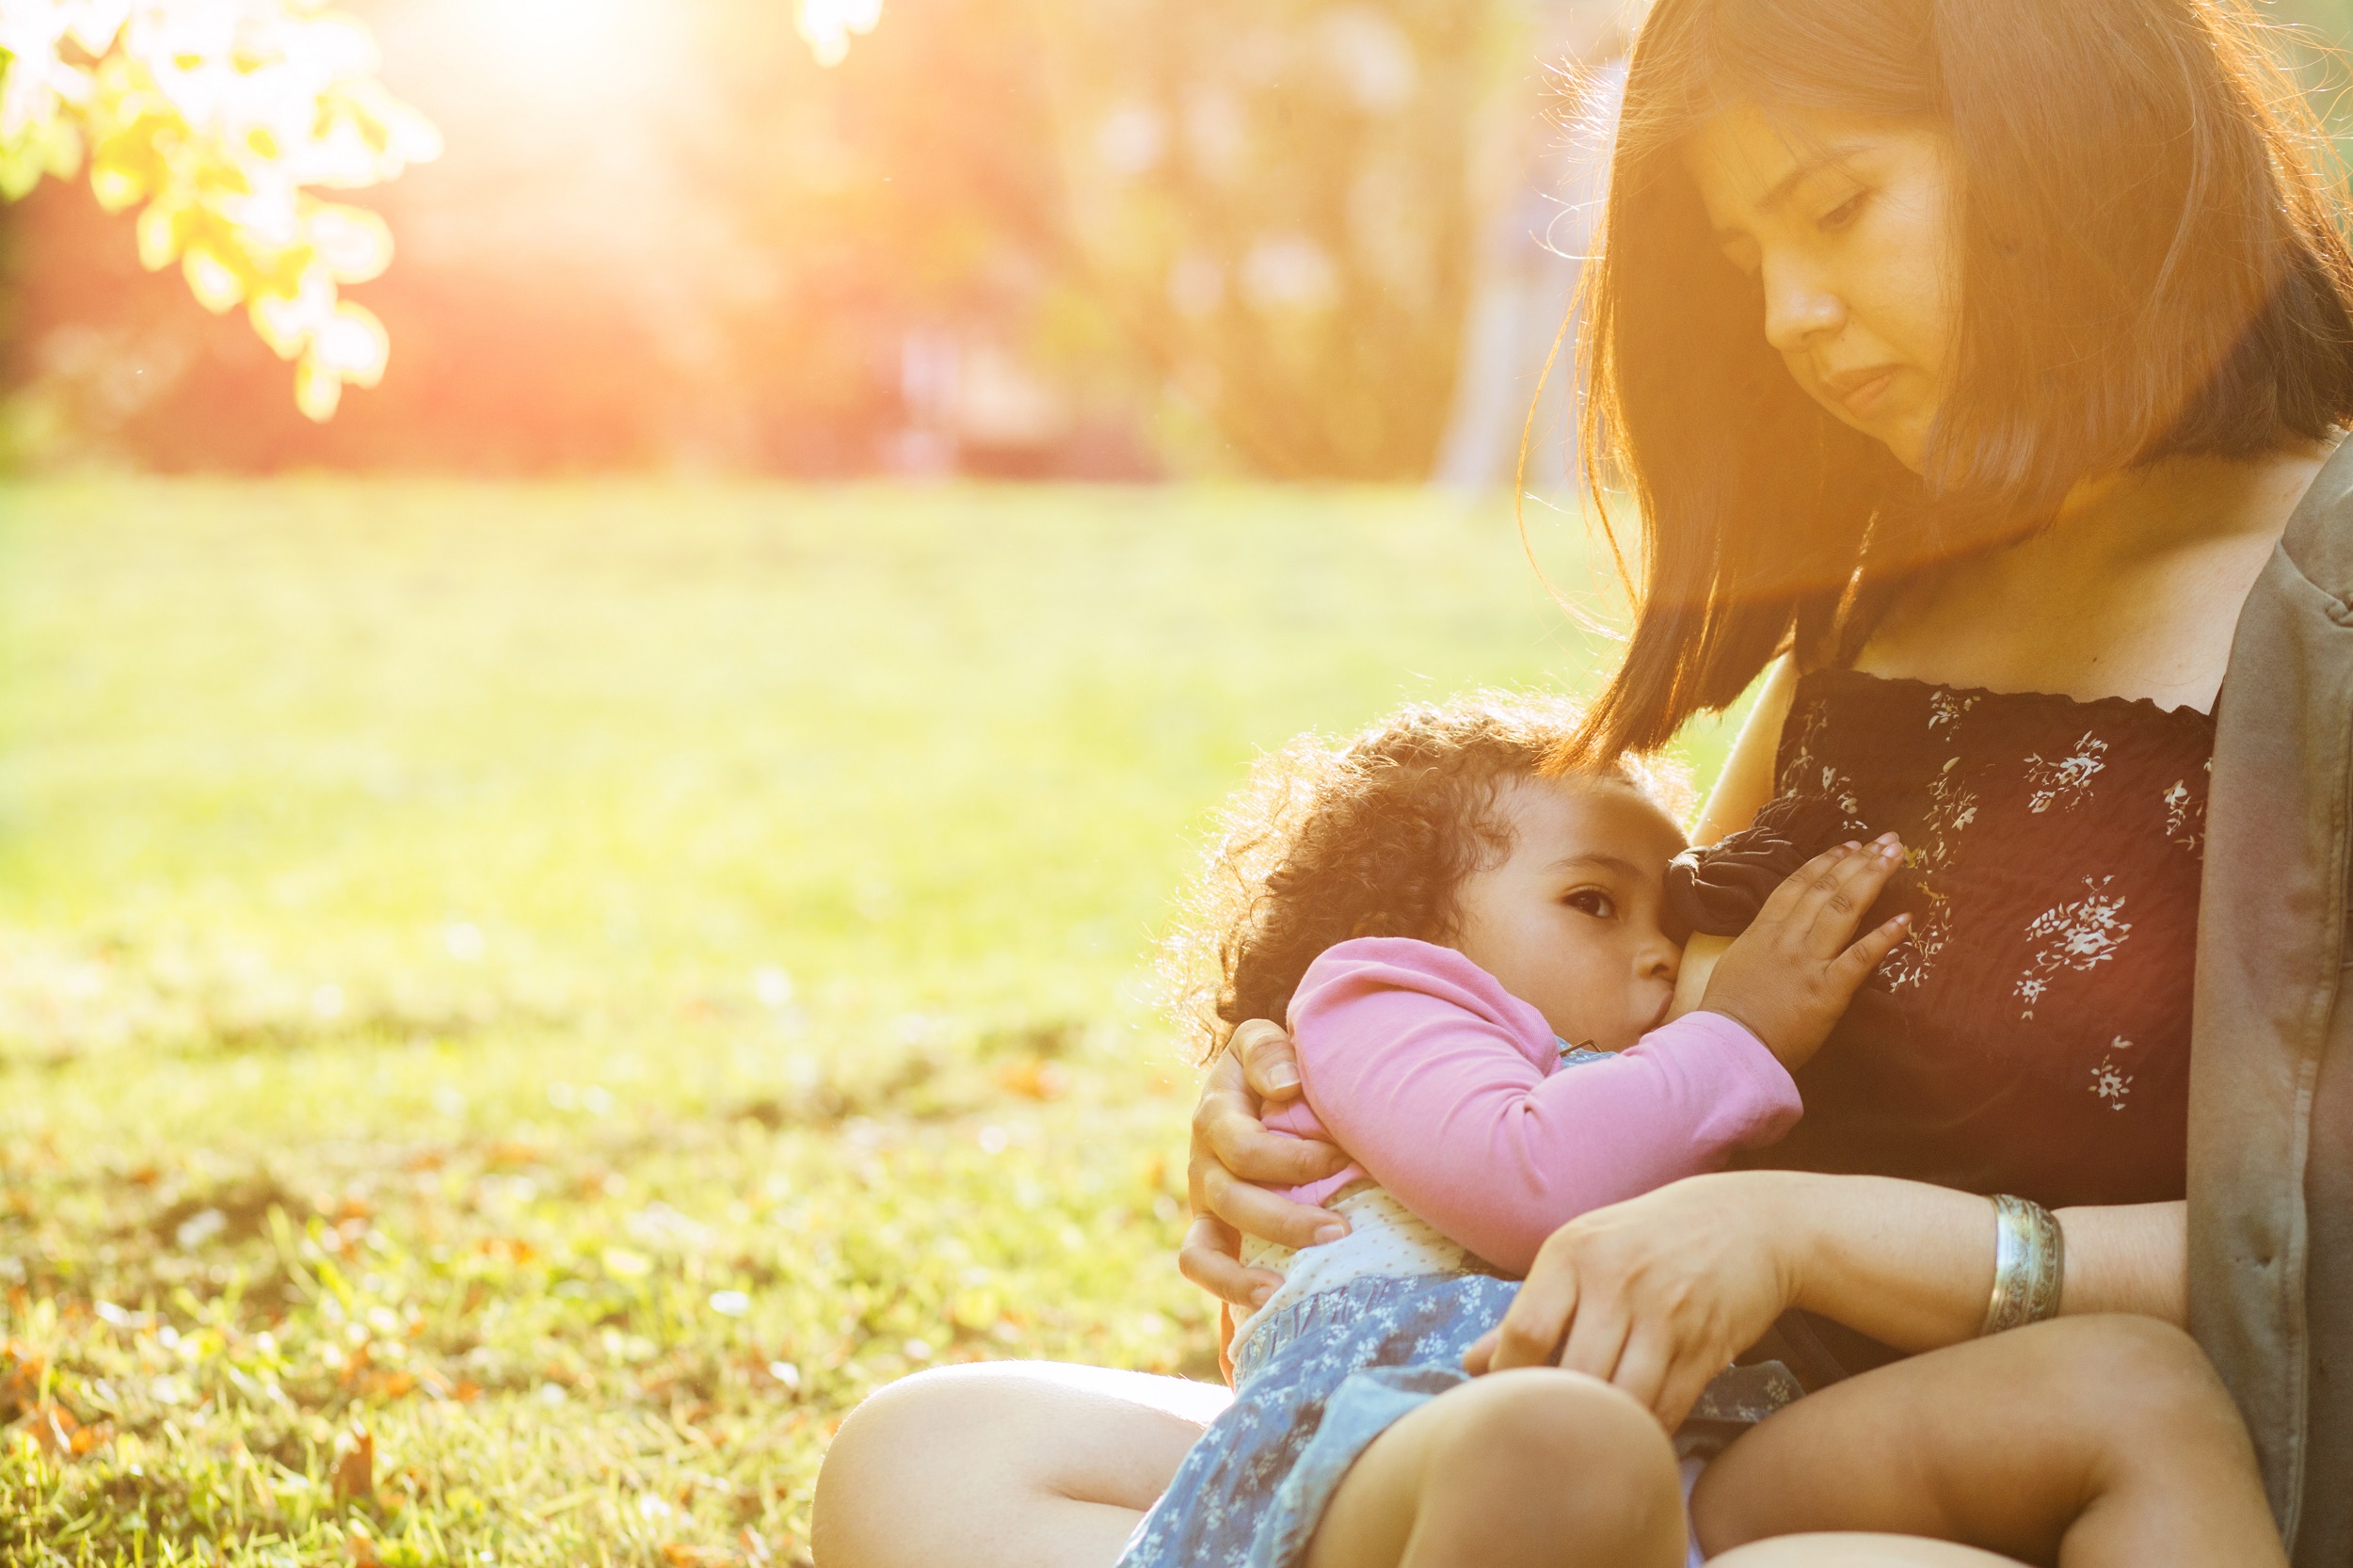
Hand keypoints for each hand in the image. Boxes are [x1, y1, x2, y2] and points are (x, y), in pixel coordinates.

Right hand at [1179, 1020, 1352, 1308]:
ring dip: (1259, 1259)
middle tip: (1344, 1228)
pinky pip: (1199, 1264)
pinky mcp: (1208, 1226)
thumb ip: (1269, 1052)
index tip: (1346, 1159)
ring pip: (1208, 1243)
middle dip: (1289, 1217)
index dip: (1296, 1159)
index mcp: (1216, 1112)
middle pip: (1232, 1199)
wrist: (1254, 1088)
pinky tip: (1272, 1298)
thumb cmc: (1273, 1068)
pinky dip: (1228, 1286)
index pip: (1246, 1147)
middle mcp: (1202, 1160)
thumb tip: (1285, 1087)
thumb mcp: (1264, 1042)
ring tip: (1309, 1267)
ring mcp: (1202, 1198)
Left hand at [1463, 1171, 1805, 1427]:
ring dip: (1605, 1431)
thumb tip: (1470, 1364)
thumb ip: (1530, 1309)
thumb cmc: (1648, 1241)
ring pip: (1622, 1401)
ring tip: (1588, 1442)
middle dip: (1557, 1414)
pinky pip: (1668, 1409)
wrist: (1752, 1222)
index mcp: (1574, 1252)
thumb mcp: (1585, 1253)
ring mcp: (1667, 1313)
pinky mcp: (1707, 1344)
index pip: (1525, 1332)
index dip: (1510, 1381)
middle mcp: (1618, 1280)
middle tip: (1548, 1434)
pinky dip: (1646, 1433)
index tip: (1511, 1403)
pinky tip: (1632, 1436)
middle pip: (1573, 1375)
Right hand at [1700, 835, 1909, 1069]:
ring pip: (1843, 910)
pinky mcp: (1826, 992)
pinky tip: (1904, 919)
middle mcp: (1787, 939)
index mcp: (1763, 931)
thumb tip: (1771, 931)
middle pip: (1827, 889)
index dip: (1826, 862)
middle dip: (1859, 861)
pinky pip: (1859, 958)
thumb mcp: (1735, 964)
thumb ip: (1757, 943)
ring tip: (1895, 858)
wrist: (1726, 1046)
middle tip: (1886, 841)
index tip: (1849, 845)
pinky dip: (1883, 937)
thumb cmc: (1726, 1013)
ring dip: (1872, 879)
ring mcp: (1808, 963)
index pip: (1797, 885)